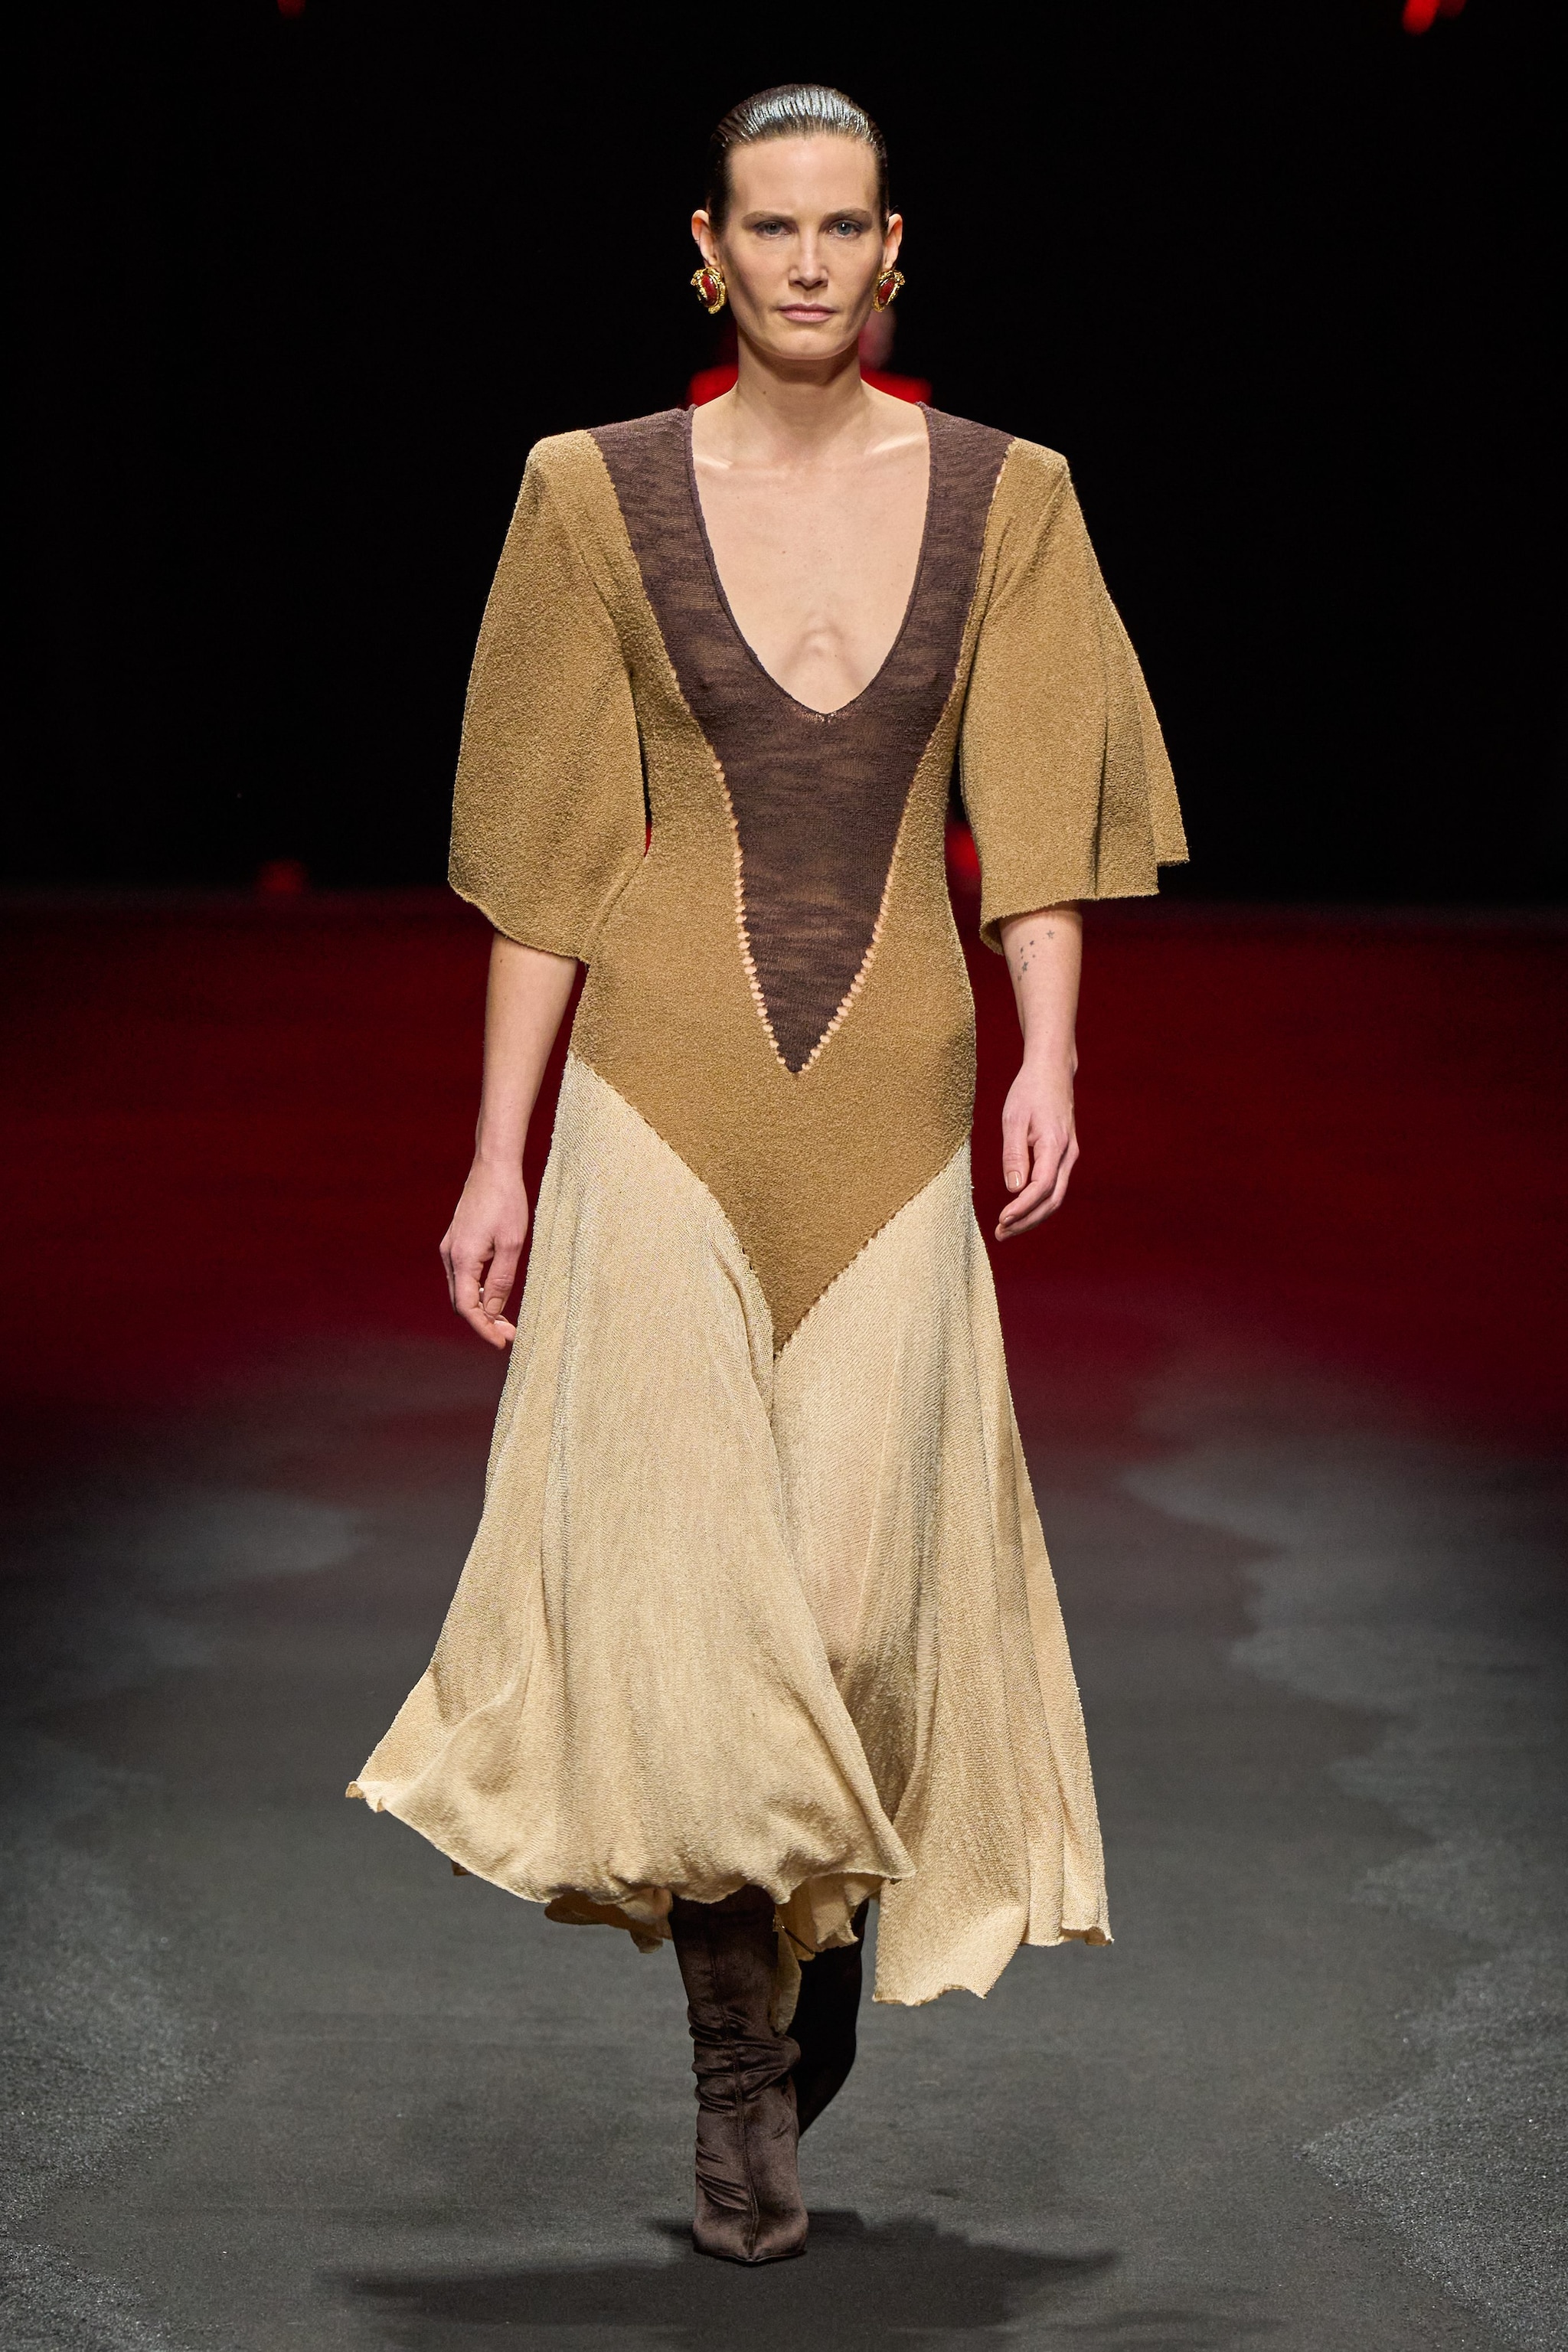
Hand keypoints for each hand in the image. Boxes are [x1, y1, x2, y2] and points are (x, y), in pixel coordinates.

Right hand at [440, 1159, 528, 1346]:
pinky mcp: (457, 1242)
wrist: (493, 1168)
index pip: (466, 1307)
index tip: (502, 1343)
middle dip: (484, 1322)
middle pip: (461, 1303)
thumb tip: (491, 1311)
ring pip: (461, 1291)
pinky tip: (495, 1297)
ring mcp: (451, 1248)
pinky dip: (477, 1292)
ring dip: (481, 1309)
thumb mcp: (511, 1244)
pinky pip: (464, 1277)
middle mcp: (450, 1256)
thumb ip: (500, 1281)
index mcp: (462, 1258)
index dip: (483, 1329)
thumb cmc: (506, 1202)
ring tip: (506, 1322)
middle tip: (509, 1334)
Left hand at [996, 1058, 1078, 1240]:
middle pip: (1052, 1200)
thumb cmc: (1030, 1091)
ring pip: (1055, 1197)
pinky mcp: (1064, 1156)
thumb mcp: (1014, 1118)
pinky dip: (1037, 1204)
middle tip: (1000, 1234)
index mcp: (1055, 1145)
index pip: (1042, 1187)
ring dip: (1032, 1216)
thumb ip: (1014, 1154)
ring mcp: (1069, 1156)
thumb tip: (1013, 1188)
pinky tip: (1019, 1210)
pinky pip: (1054, 1187)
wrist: (1052, 1071)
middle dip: (1027, 1221)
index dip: (1023, 1208)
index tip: (1002, 1219)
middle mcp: (1068, 1155)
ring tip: (1006, 1228)